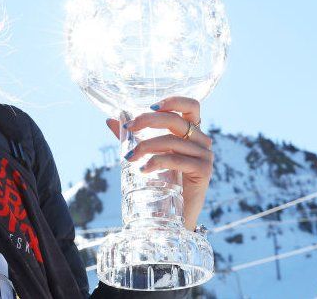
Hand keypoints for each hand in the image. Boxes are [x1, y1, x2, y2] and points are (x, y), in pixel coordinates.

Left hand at [105, 97, 213, 230]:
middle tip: (128, 129)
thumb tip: (110, 119)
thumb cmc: (162, 182)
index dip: (173, 101)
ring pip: (172, 141)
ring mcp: (205, 156)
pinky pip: (177, 160)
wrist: (174, 215)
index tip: (150, 107)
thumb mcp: (146, 154)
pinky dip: (157, 162)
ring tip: (129, 158)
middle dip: (148, 121)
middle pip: (176, 120)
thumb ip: (132, 138)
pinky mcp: (204, 172)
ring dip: (146, 146)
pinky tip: (144, 170)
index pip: (191, 106)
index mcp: (191, 133)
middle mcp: (201, 141)